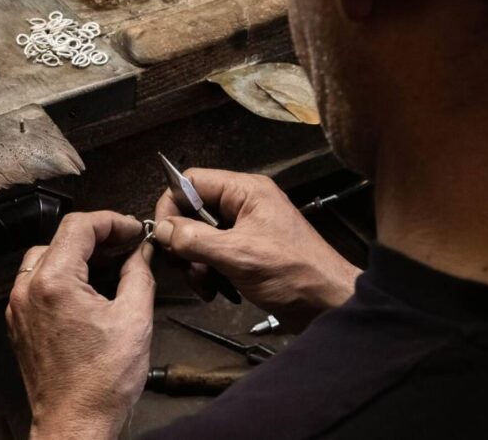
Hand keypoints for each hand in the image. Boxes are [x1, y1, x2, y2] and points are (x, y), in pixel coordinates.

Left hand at [6, 211, 155, 439]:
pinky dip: (63, 276)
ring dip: (78, 255)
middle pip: (60, 239)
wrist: (75, 423)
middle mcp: (28, 290)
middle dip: (96, 237)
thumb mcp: (135, 319)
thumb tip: (141, 254)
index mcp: (54, 282)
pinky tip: (89, 289)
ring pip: (46, 259)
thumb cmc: (100, 383)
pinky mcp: (21, 324)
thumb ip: (139, 274)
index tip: (132, 230)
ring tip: (110, 264)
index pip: (79, 226)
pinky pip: (38, 284)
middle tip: (126, 244)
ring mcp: (20, 308)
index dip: (111, 221)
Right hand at [155, 169, 360, 308]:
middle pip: (192, 211)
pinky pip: (212, 255)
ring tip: (204, 284)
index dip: (171, 205)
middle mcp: (243, 204)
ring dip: (194, 263)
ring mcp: (244, 229)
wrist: (327, 305)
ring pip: (199, 237)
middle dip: (183, 242)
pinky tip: (214, 290)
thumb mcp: (236, 254)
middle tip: (184, 266)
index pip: (191, 181)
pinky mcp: (245, 252)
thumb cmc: (293, 273)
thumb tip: (160, 228)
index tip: (162, 235)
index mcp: (245, 191)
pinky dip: (207, 273)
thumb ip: (194, 239)